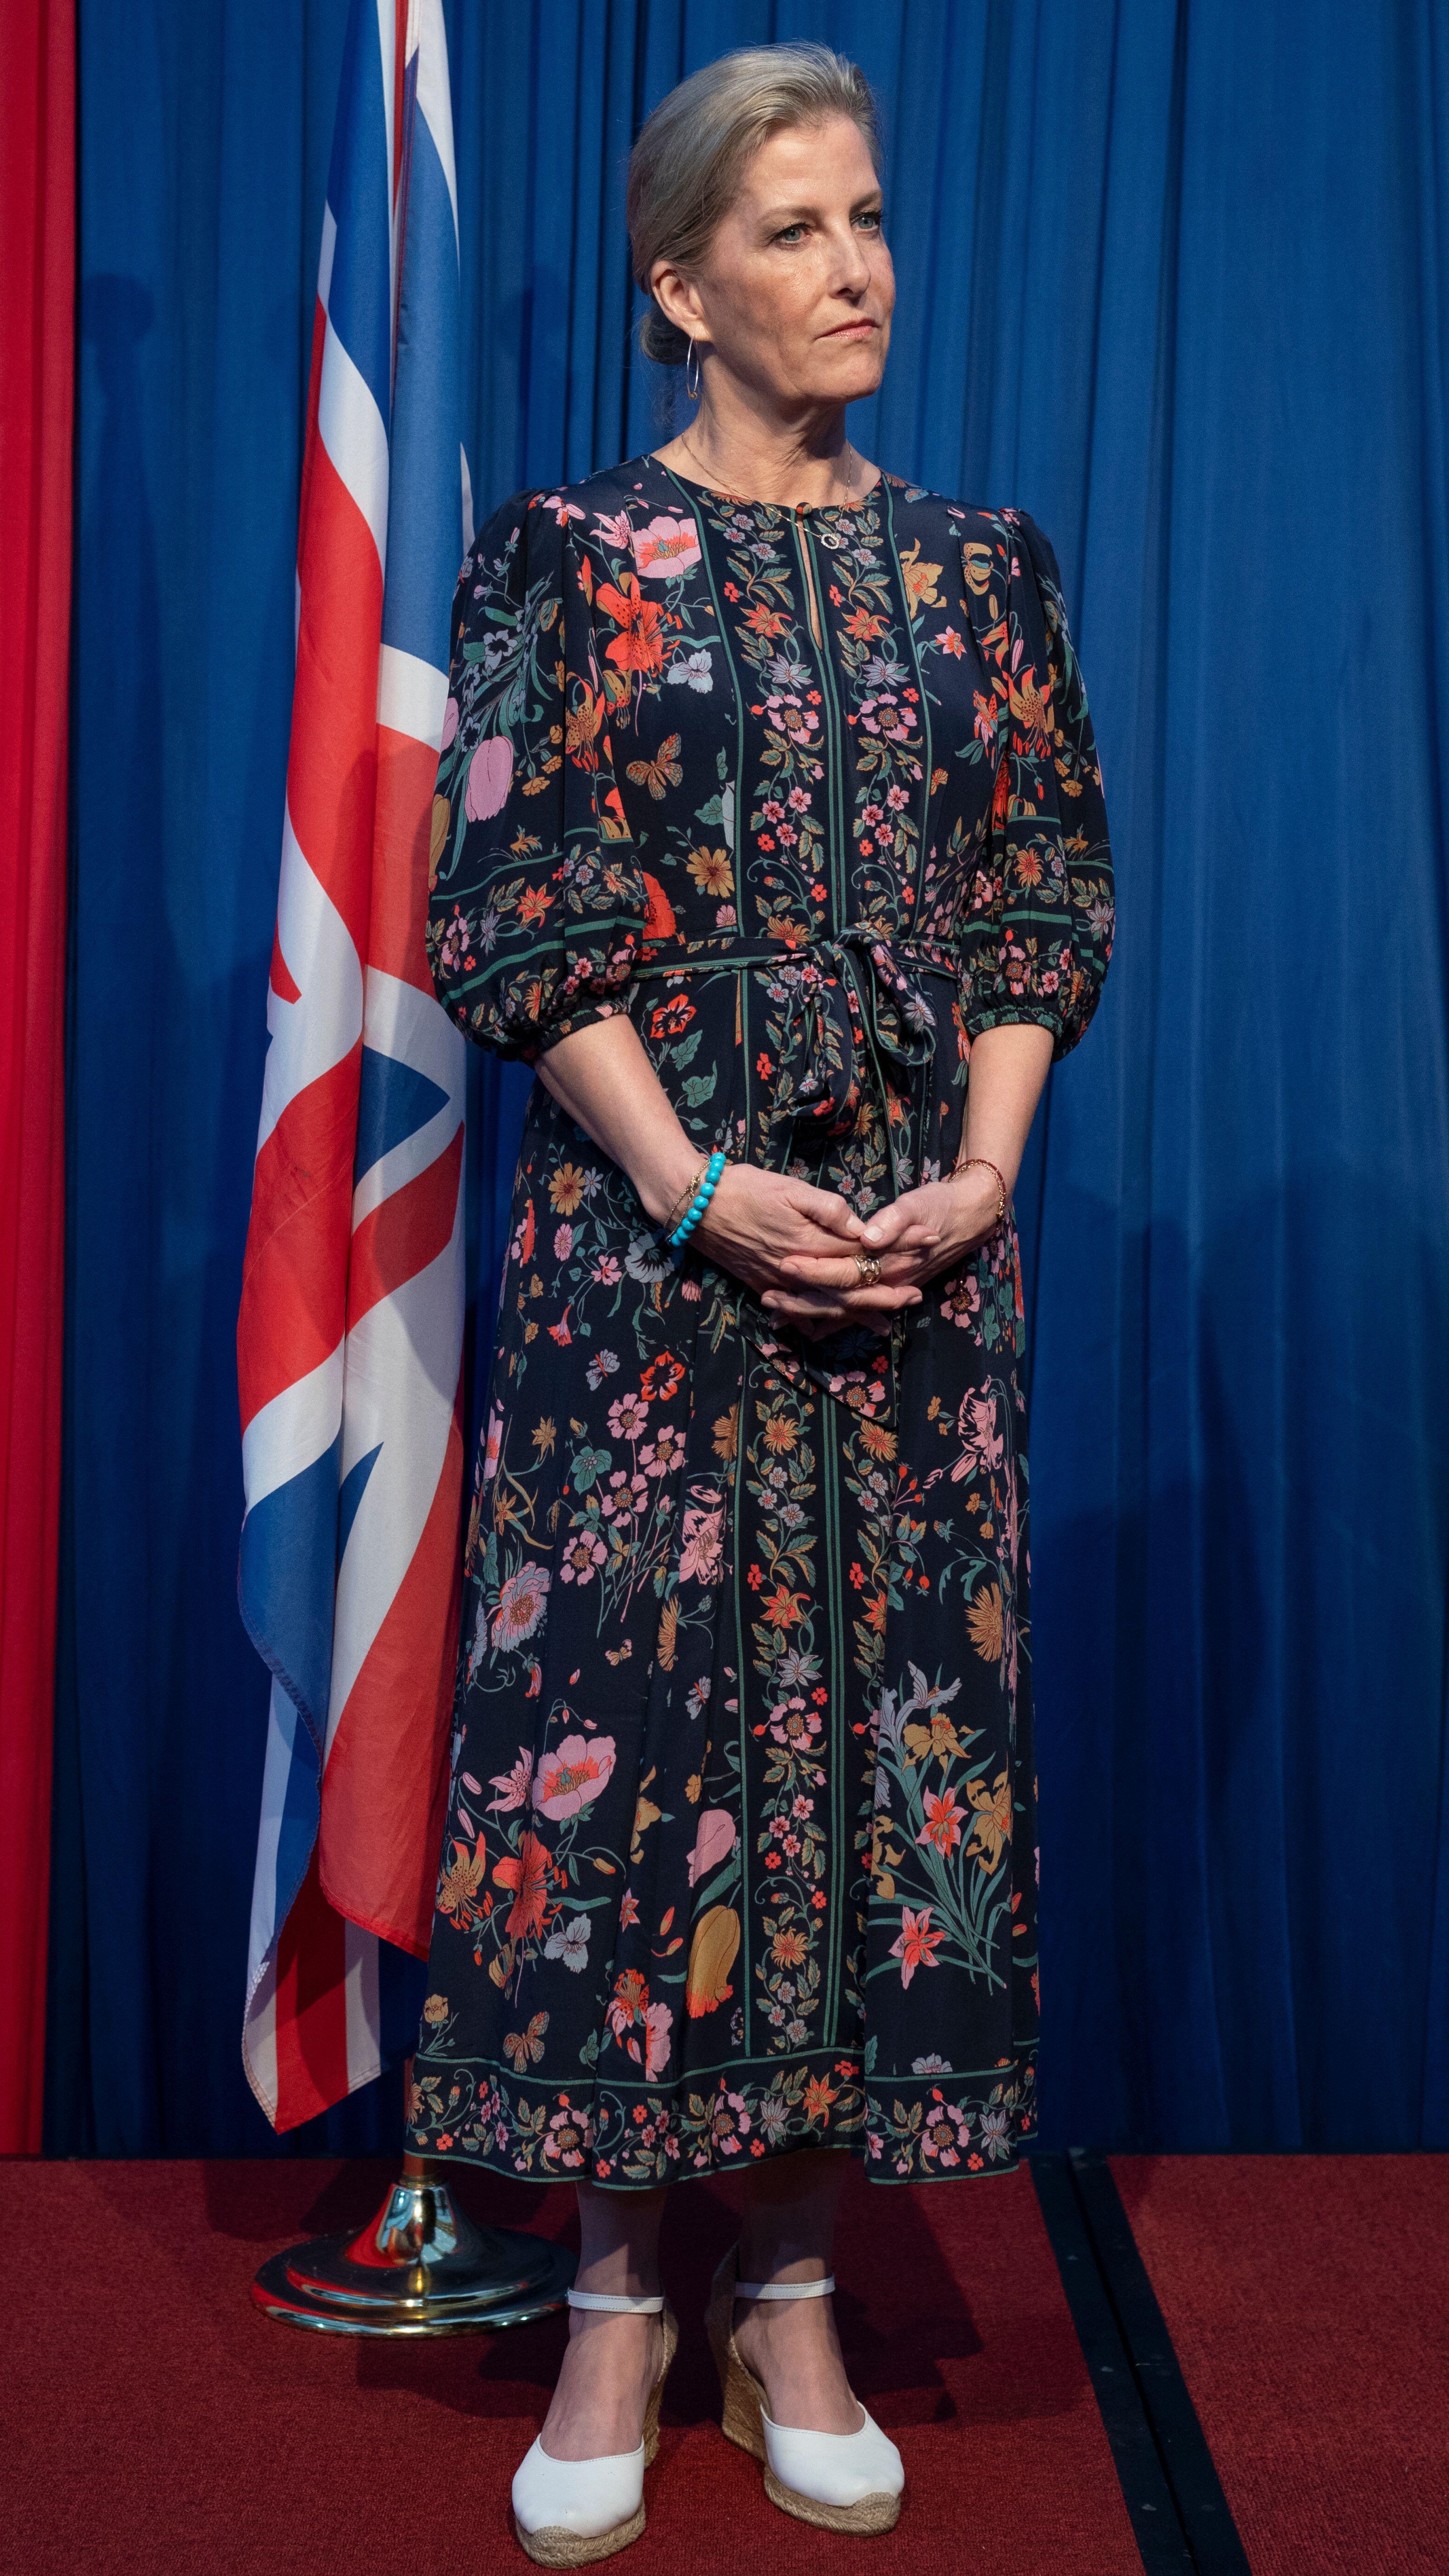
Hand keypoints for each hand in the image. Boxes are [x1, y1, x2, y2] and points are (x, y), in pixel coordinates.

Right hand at [692, 1165, 928, 1339]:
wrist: (695, 1205)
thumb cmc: (744, 1187)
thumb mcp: (789, 1188)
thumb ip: (828, 1208)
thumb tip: (862, 1227)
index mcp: (812, 1242)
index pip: (865, 1250)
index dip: (899, 1246)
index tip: (928, 1241)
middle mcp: (800, 1269)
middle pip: (852, 1287)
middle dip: (886, 1292)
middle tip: (916, 1296)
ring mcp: (781, 1282)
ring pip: (827, 1305)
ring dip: (858, 1313)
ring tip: (885, 1321)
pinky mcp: (764, 1285)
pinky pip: (798, 1310)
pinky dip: (818, 1320)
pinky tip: (831, 1327)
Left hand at [766, 1169, 1003, 1330]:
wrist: (969, 1217)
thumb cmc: (939, 1206)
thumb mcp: (917, 1205)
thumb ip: (893, 1221)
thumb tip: (869, 1237)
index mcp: (890, 1261)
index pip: (846, 1273)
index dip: (816, 1271)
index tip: (786, 1265)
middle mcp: (887, 1282)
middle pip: (840, 1300)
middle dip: (803, 1301)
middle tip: (767, 1297)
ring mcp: (887, 1289)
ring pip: (844, 1310)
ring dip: (811, 1314)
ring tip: (775, 1315)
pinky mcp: (886, 1288)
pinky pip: (856, 1310)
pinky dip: (831, 1320)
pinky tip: (807, 1328)